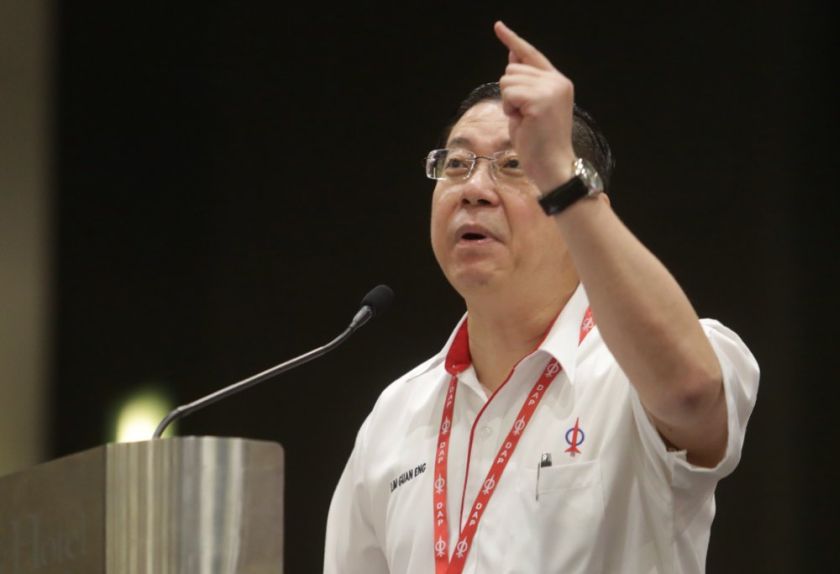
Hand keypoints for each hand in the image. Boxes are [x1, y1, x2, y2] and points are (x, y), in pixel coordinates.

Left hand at [494, 21, 576, 191]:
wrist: (552, 166)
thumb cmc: (538, 143)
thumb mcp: (527, 107)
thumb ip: (521, 82)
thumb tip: (510, 56)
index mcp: (557, 81)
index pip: (530, 54)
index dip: (512, 39)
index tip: (498, 26)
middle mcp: (557, 81)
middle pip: (511, 69)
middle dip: (509, 93)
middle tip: (523, 116)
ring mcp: (551, 89)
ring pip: (507, 80)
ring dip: (508, 102)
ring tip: (524, 120)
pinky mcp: (541, 100)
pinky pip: (509, 93)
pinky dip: (509, 108)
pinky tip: (523, 122)